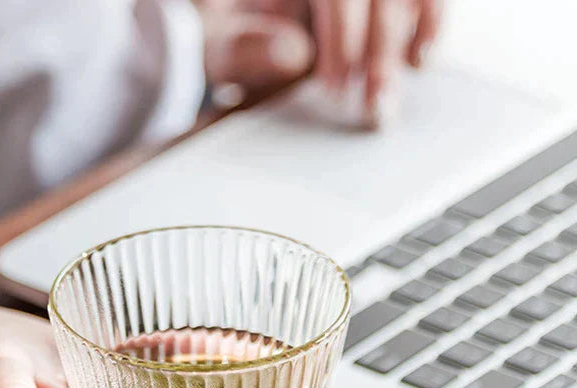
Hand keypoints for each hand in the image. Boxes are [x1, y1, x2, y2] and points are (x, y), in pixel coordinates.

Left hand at [200, 1, 441, 124]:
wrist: (234, 30)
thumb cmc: (228, 40)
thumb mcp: (217, 48)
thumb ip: (239, 49)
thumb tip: (293, 52)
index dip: (341, 37)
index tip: (334, 88)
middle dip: (378, 51)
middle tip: (372, 107)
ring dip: (404, 42)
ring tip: (387, 97)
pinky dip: (430, 20)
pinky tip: (419, 61)